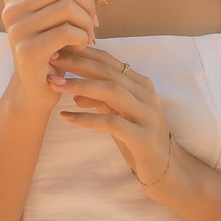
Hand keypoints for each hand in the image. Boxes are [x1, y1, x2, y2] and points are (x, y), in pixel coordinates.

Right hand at [2, 0, 103, 112]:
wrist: (35, 87)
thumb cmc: (46, 44)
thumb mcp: (46, 9)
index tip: (95, 3)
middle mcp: (9, 7)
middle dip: (88, 3)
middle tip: (95, 22)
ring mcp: (16, 29)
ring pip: (68, 8)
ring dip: (88, 22)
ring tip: (89, 35)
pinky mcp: (28, 50)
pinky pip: (68, 31)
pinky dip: (83, 38)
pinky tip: (82, 46)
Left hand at [49, 47, 174, 186]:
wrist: (167, 170)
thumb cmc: (139, 140)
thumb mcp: (120, 116)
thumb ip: (102, 102)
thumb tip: (75, 94)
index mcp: (141, 85)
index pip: (110, 61)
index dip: (84, 53)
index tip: (59, 50)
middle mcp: (147, 95)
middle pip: (109, 72)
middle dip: (78, 64)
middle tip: (53, 60)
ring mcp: (147, 115)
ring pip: (112, 91)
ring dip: (81, 86)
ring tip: (56, 85)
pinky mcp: (143, 137)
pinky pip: (111, 123)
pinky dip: (88, 118)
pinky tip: (67, 117)